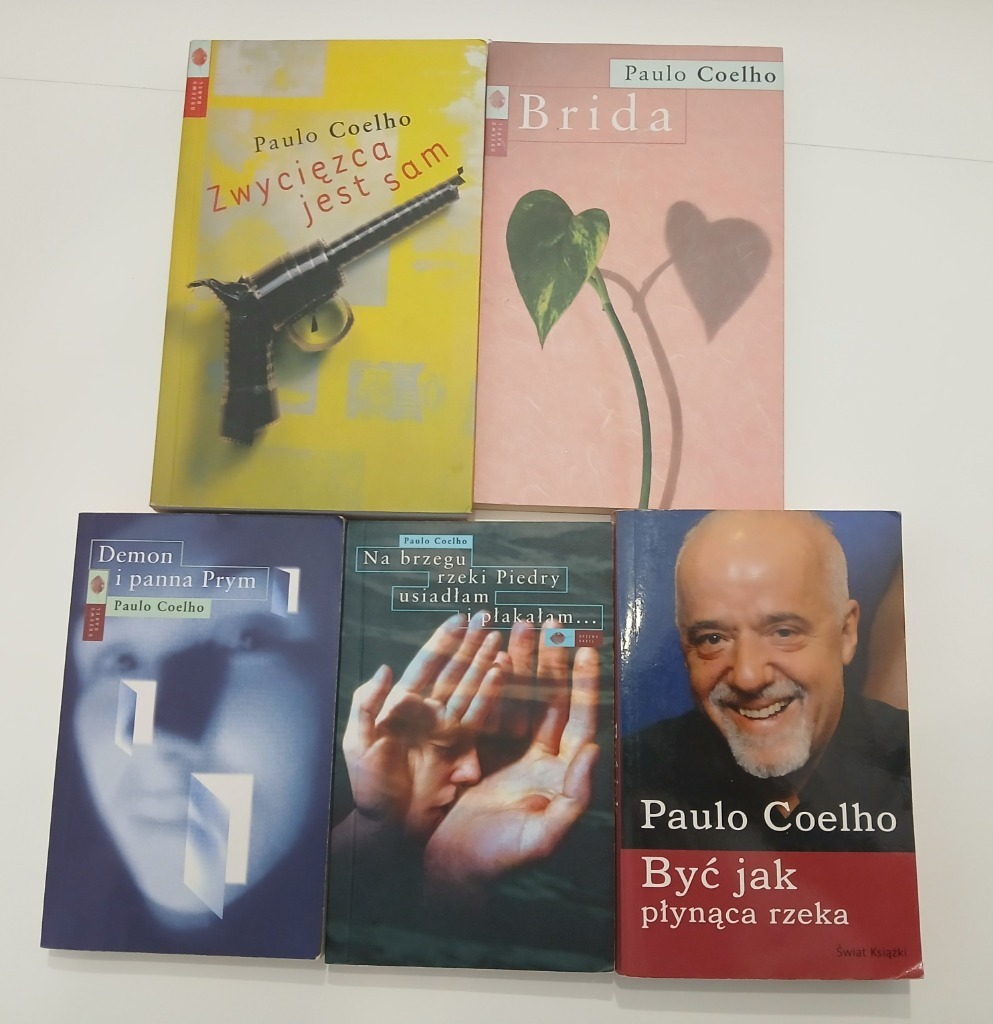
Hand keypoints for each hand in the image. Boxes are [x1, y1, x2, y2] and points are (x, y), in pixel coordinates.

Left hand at [340, 612, 503, 836]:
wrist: (390, 829)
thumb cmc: (369, 788)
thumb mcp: (358, 744)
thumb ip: (367, 705)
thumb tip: (384, 669)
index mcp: (401, 706)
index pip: (425, 666)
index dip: (441, 642)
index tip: (459, 619)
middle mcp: (428, 712)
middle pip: (452, 670)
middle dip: (469, 644)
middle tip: (487, 617)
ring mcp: (448, 728)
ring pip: (470, 687)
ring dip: (484, 662)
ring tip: (499, 637)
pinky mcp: (464, 747)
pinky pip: (481, 715)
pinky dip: (492, 693)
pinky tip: (502, 672)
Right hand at [424, 620, 599, 890]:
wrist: (452, 870)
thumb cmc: (499, 860)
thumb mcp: (540, 839)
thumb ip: (573, 798)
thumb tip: (593, 750)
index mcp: (561, 775)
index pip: (579, 720)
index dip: (583, 685)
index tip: (584, 650)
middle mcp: (542, 758)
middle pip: (552, 698)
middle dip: (552, 660)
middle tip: (553, 623)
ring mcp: (513, 750)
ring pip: (523, 695)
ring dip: (524, 661)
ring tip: (522, 624)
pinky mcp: (485, 749)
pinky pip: (494, 706)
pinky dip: (496, 679)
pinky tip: (495, 653)